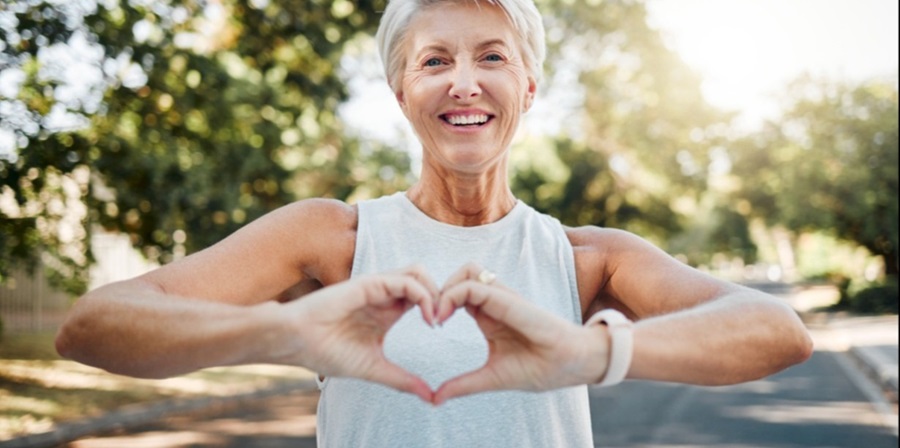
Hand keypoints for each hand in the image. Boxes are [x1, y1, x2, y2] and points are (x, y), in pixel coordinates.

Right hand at [283, 265, 438, 402]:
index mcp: (388, 311)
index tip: (442, 330)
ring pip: (418, 273)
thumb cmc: (327, 352)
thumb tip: (430, 397)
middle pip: (425, 280)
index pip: (423, 297)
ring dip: (434, 292)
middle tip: (444, 321)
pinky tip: (426, 317)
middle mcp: (385, 295)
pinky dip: (422, 295)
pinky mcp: (369, 284)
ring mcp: (378, 287)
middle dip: (443, 296)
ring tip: (435, 319)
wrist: (297, 342)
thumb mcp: (374, 368)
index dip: (439, 308)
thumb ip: (402, 379)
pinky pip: (405, 280)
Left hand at [432, 263, 609, 404]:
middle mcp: (494, 302)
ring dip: (446, 287)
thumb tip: (435, 399)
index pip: (457, 293)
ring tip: (437, 315)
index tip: (430, 325)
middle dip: (438, 290)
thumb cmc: (539, 368)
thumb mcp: (491, 377)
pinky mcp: (508, 299)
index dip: (439, 303)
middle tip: (429, 317)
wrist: (572, 365)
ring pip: (466, 270)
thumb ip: (463, 384)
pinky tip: (444, 316)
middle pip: (459, 276)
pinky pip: (475, 285)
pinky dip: (454, 294)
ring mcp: (502, 298)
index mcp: (488, 316)